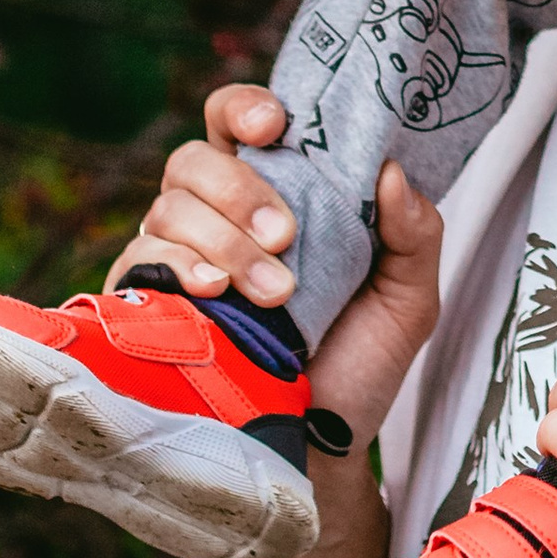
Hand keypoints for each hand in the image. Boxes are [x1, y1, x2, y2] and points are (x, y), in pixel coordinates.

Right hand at [109, 86, 441, 443]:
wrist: (324, 449)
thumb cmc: (360, 365)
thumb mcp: (408, 296)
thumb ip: (415, 232)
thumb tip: (390, 172)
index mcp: (278, 193)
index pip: (240, 122)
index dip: (247, 107)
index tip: (276, 124)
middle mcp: (217, 217)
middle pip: (196, 159)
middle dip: (240, 189)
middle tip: (287, 236)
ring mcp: (177, 259)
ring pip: (170, 208)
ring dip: (224, 241)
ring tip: (274, 294)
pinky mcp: (149, 306)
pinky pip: (141, 262)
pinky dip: (178, 267)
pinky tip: (214, 293)